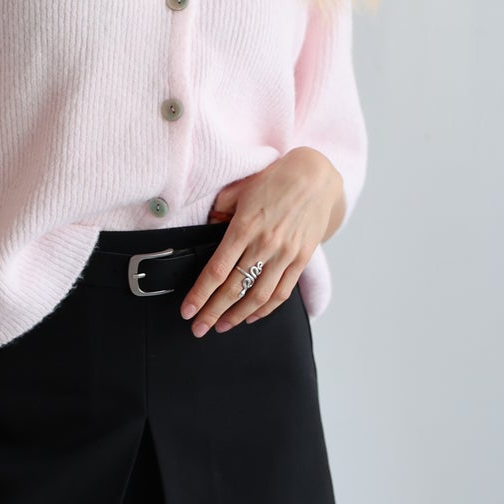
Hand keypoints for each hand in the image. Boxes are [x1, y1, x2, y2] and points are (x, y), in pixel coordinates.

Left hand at [186, 149, 343, 335]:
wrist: (316, 176)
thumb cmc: (274, 179)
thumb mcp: (239, 189)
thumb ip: (220, 211)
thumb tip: (207, 228)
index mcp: (244, 227)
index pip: (217, 271)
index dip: (200, 295)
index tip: (188, 311)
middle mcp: (265, 244)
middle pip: (234, 289)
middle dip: (212, 312)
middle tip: (198, 328)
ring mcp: (286, 254)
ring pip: (258, 297)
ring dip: (238, 316)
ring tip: (221, 326)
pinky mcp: (301, 259)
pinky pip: (282, 292)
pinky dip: (266, 309)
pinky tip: (251, 316)